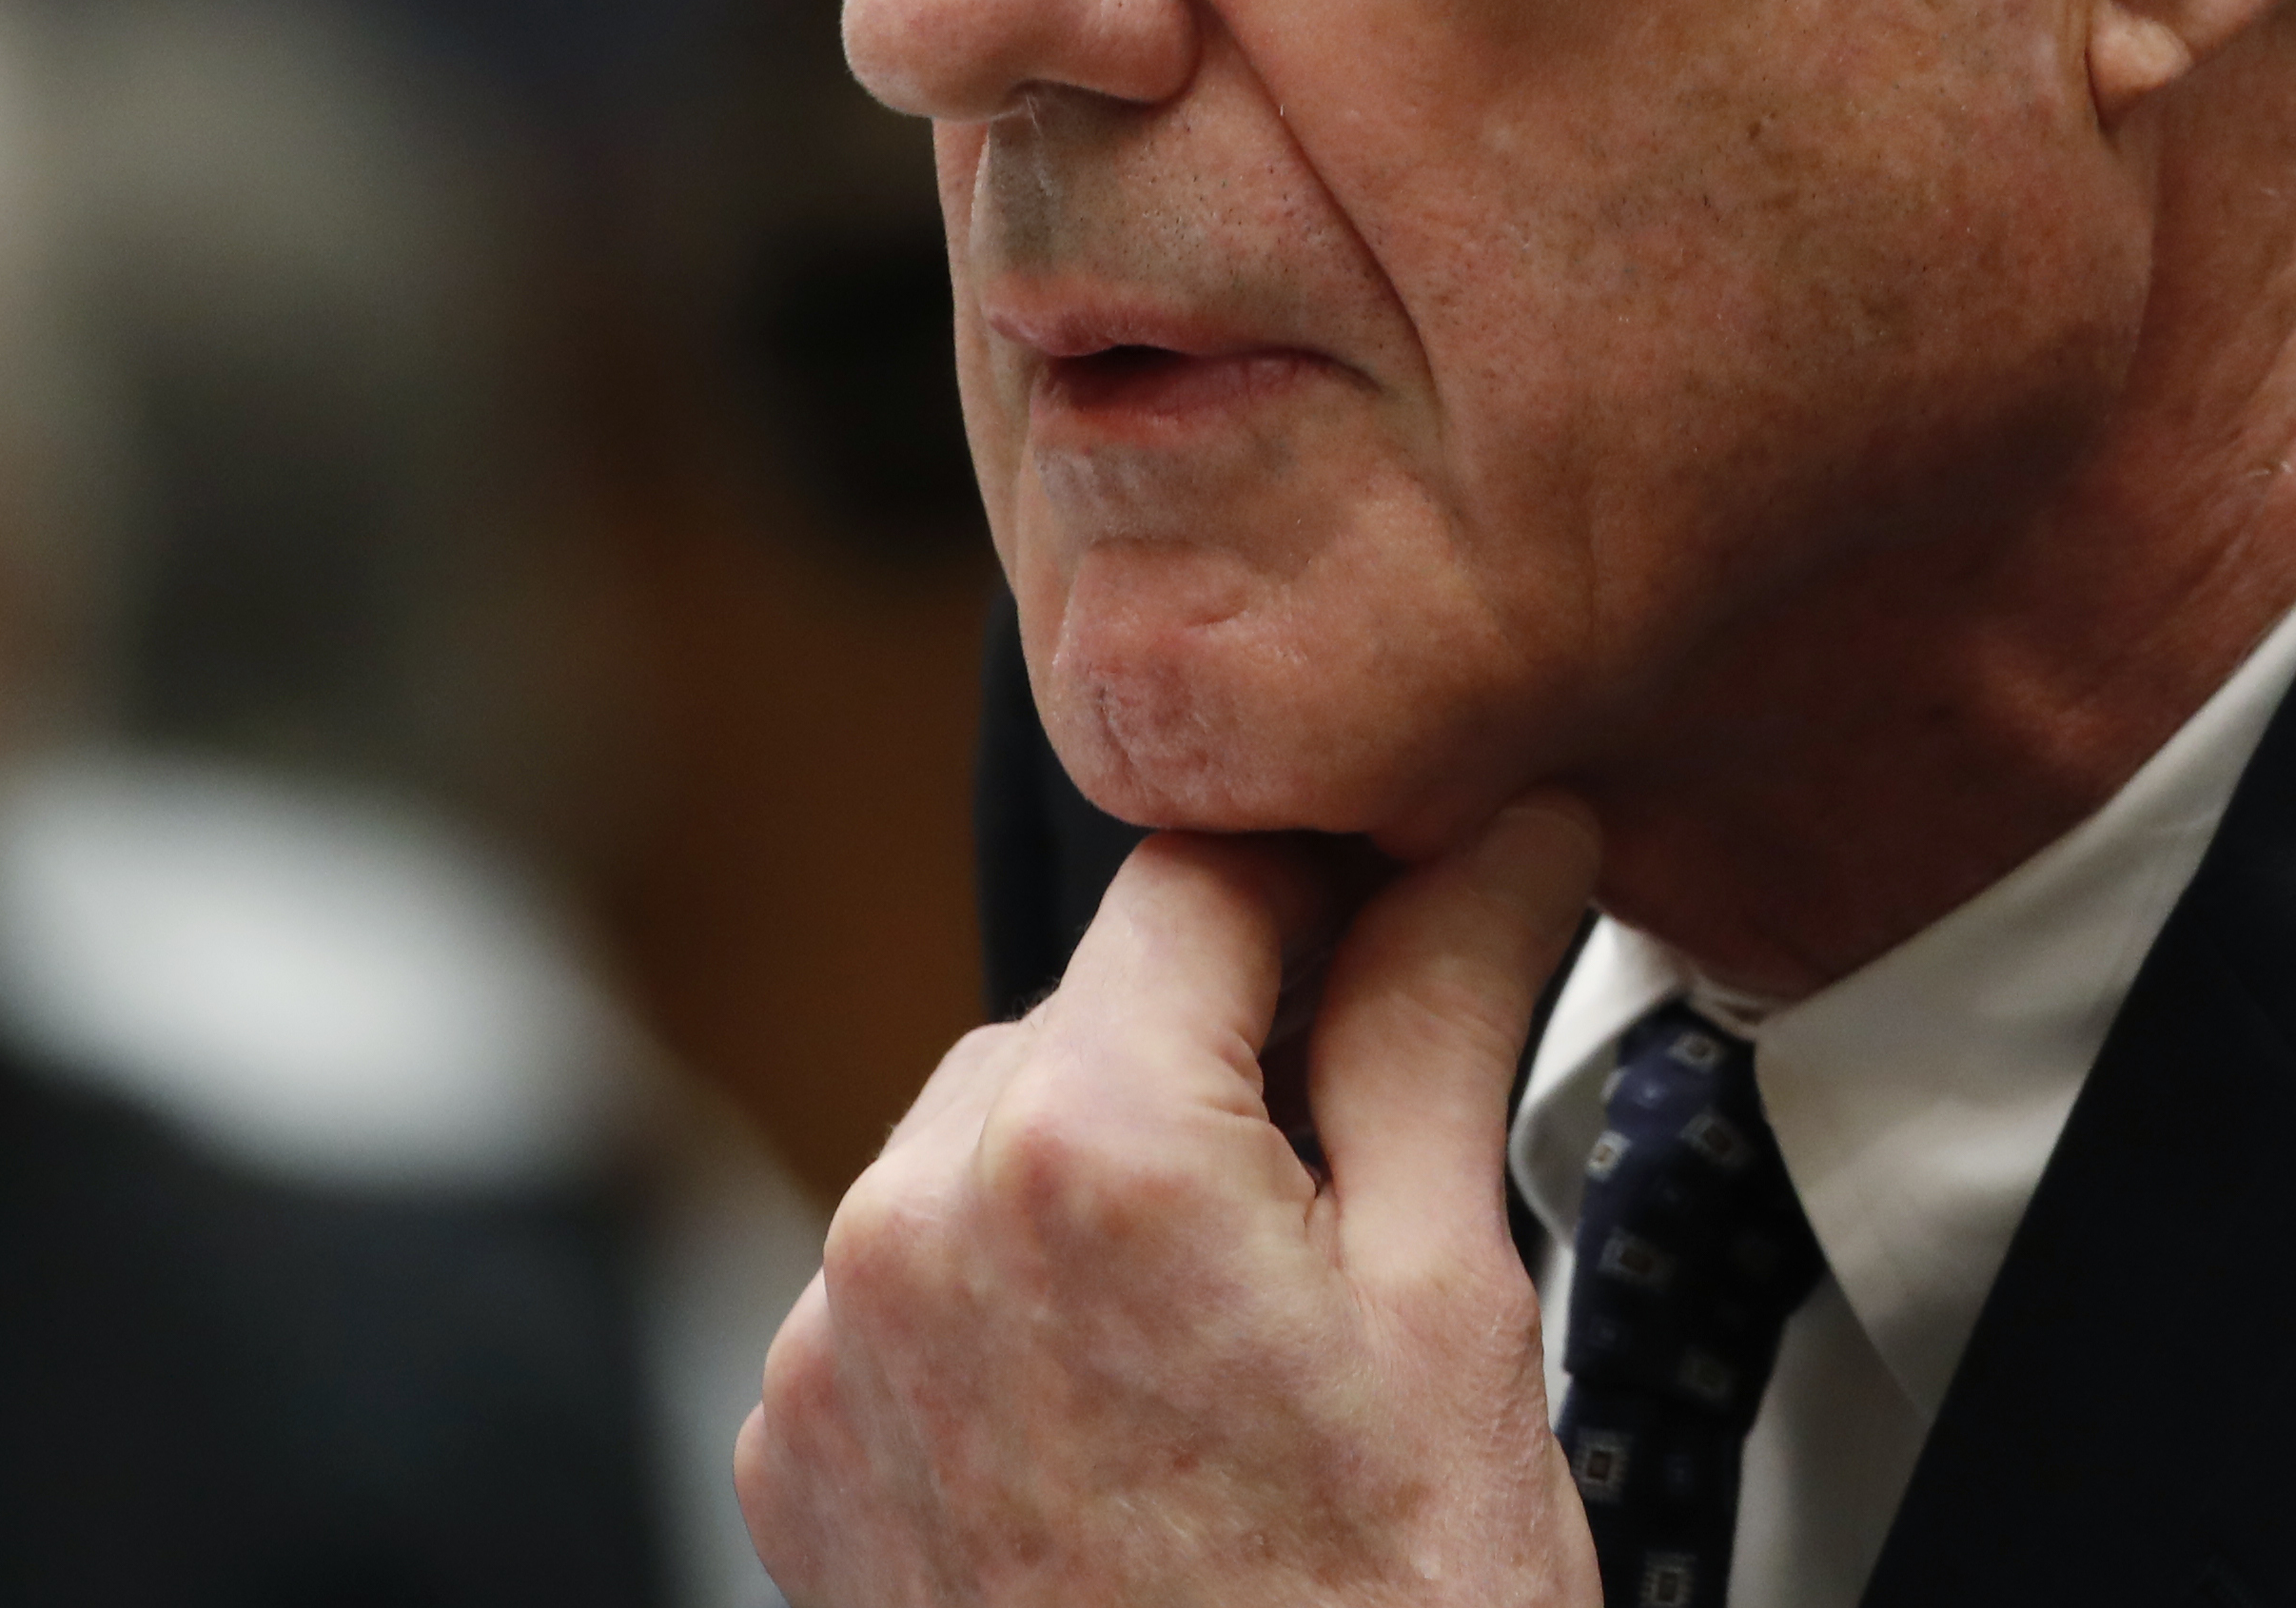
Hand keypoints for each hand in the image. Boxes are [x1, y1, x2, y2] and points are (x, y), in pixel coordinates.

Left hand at [739, 797, 1609, 1605]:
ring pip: (999, 1140)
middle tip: (1370, 1205)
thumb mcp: (1456, 1294)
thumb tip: (1496, 833)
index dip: (1338, 880)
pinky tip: (1146, 1424)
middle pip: (1099, 1009)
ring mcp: (834, 1357)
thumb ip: (1444, 1010)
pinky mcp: (800, 1462)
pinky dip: (1026, 1308)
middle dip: (1233, 1060)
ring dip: (1122, 1179)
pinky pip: (920, 1287)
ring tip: (1252, 1352)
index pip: (1205, 869)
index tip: (1424, 917)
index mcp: (1083, 1142)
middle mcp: (910, 1226)